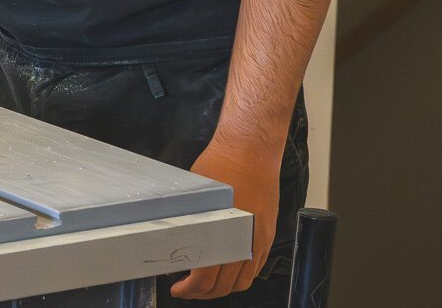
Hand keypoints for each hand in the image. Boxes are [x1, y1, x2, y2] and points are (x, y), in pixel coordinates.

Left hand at [171, 135, 281, 298]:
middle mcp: (246, 241)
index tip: (178, 289)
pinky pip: (257, 266)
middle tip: (188, 290)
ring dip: (224, 288)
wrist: (251, 149)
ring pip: (244, 280)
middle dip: (204, 293)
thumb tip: (173, 235)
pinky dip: (241, 275)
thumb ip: (190, 220)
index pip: (207, 278)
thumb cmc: (223, 164)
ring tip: (206, 284)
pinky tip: (227, 270)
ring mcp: (260, 239)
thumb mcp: (197, 194)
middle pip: (226, 286)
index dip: (190, 290)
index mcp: (225, 234)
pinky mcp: (268, 232)